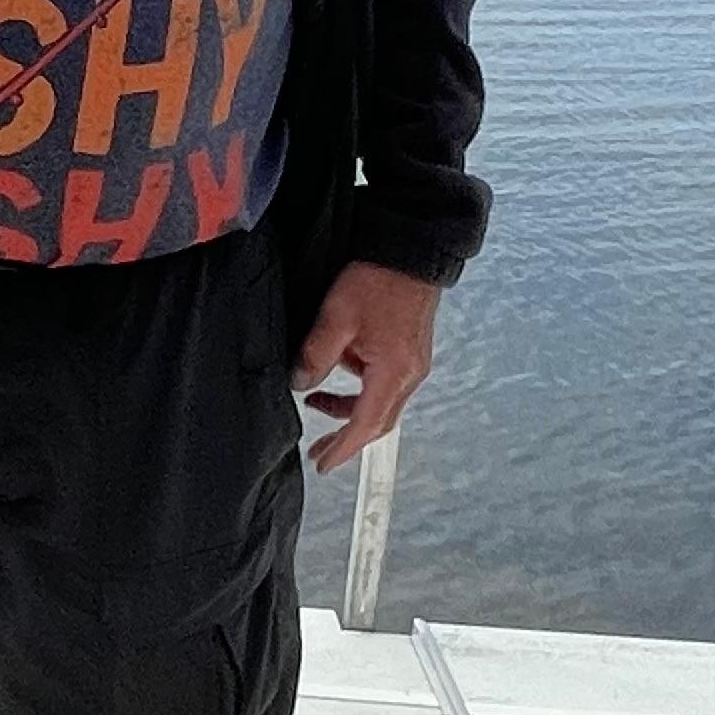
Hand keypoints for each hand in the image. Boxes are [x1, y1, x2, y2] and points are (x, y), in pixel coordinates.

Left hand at [293, 260, 440, 473]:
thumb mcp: (336, 317)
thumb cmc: (378, 279)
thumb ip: (315, 356)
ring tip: (317, 401)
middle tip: (318, 450)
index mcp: (394, 372)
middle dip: (346, 437)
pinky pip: (384, 382)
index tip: (323, 464)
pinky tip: (341, 368)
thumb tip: (300, 384)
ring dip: (350, 409)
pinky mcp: (410, 351)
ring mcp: (414, 364)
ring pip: (381, 403)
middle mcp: (410, 375)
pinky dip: (361, 387)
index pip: (366, 425)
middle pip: (378, 422)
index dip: (342, 448)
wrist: (411, 250)